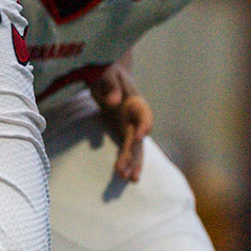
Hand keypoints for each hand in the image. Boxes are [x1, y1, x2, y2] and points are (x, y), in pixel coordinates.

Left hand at [93, 62, 151, 182]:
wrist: (106, 74)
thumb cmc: (106, 72)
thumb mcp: (106, 73)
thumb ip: (110, 85)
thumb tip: (113, 102)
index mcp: (135, 101)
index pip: (144, 115)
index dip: (144, 126)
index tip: (140, 136)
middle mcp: (136, 116)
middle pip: (139, 137)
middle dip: (135, 154)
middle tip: (129, 170)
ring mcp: (130, 125)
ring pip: (135, 147)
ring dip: (133, 163)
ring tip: (130, 178)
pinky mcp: (122, 131)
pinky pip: (126, 148)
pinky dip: (126, 161)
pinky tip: (125, 174)